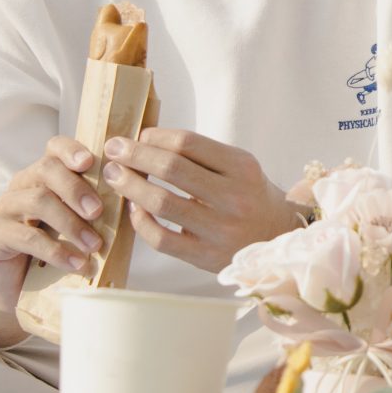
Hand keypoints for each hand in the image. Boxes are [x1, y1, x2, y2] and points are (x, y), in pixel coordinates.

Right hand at [0, 135, 106, 344]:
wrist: (17, 287)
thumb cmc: (56, 249)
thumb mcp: (78, 224)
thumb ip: (98, 208)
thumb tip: (138, 197)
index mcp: (43, 175)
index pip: (54, 148)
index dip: (72, 150)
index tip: (91, 161)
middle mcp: (21, 186)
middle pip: (47, 170)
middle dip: (77, 189)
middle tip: (99, 212)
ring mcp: (4, 209)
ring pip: (38, 201)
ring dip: (71, 224)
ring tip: (94, 245)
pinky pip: (25, 236)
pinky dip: (56, 250)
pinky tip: (76, 263)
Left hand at [102, 128, 303, 273]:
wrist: (278, 237)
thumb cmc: (250, 196)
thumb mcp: (238, 166)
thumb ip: (200, 155)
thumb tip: (146, 141)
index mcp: (241, 167)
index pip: (188, 143)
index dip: (155, 137)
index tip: (137, 135)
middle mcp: (233, 197)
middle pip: (171, 169)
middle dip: (134, 155)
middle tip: (113, 149)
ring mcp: (220, 229)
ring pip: (162, 203)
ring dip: (130, 186)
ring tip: (115, 176)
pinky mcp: (206, 256)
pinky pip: (162, 238)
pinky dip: (141, 222)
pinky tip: (133, 210)